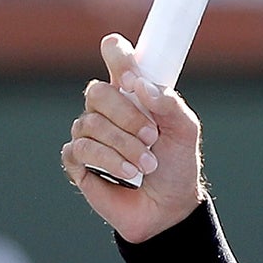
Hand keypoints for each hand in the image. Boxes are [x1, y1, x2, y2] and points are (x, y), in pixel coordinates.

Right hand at [60, 34, 204, 243]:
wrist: (168, 206)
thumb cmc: (176, 164)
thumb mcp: (185, 131)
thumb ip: (169, 104)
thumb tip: (141, 86)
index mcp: (132, 92)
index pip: (115, 56)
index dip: (117, 56)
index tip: (130, 77)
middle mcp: (106, 109)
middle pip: (97, 92)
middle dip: (127, 116)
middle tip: (152, 136)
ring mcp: (88, 134)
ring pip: (90, 124)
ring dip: (124, 145)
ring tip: (147, 164)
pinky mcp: (77, 161)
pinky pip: (80, 150)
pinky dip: (109, 161)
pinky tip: (127, 173)